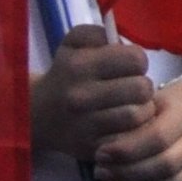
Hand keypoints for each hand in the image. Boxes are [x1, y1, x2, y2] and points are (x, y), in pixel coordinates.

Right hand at [30, 29, 154, 158]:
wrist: (39, 114)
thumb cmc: (65, 74)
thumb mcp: (72, 45)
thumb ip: (97, 34)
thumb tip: (122, 41)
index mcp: (78, 65)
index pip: (135, 59)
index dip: (136, 60)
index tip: (128, 66)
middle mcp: (81, 95)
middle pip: (141, 88)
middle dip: (142, 86)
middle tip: (132, 88)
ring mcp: (86, 124)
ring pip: (139, 115)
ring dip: (142, 110)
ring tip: (131, 105)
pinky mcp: (93, 146)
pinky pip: (130, 138)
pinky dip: (134, 131)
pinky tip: (125, 125)